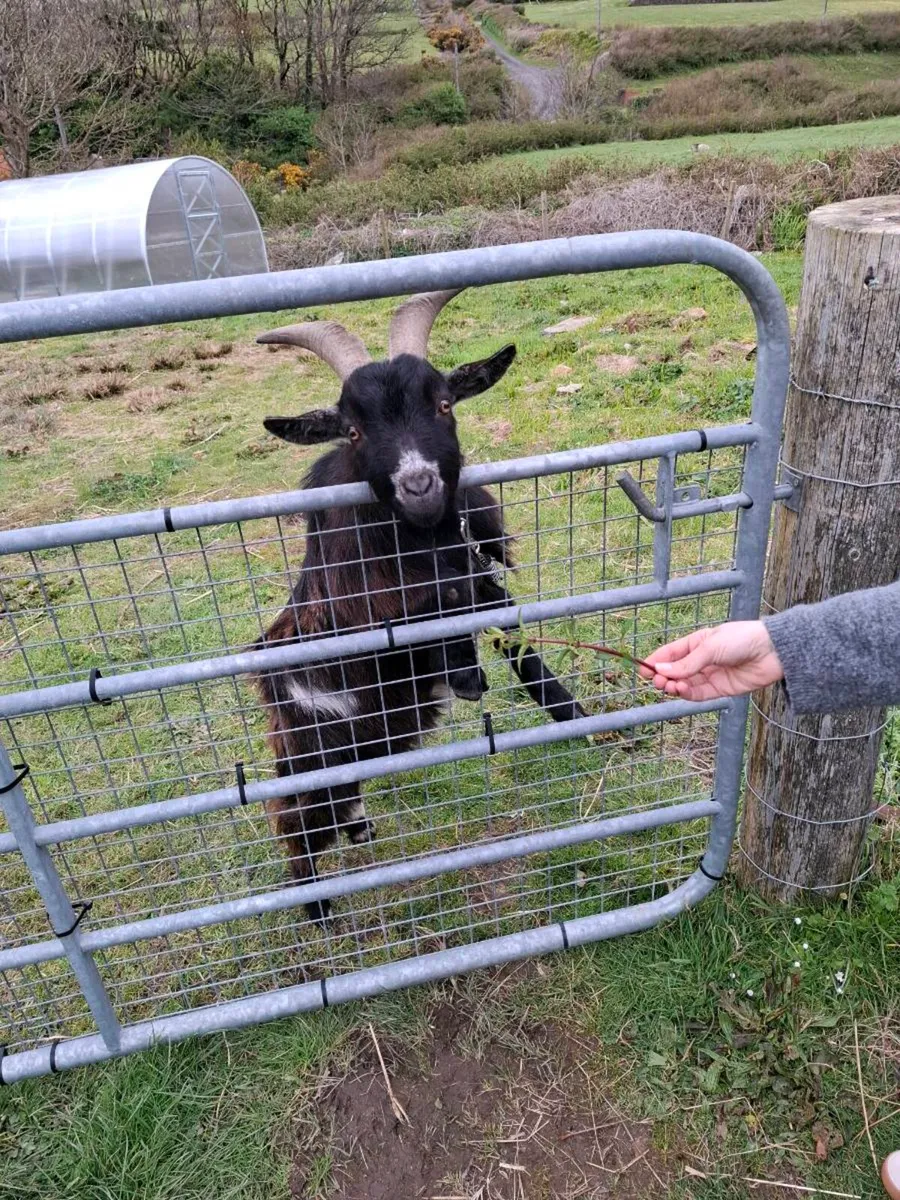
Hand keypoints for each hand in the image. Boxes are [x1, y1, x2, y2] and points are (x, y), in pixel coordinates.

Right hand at [640, 620, 783, 701]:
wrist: (773, 651)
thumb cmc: (742, 639)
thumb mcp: (710, 647)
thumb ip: (686, 663)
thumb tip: (661, 671)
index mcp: (696, 643)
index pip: (670, 653)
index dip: (655, 662)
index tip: (642, 670)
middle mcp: (701, 660)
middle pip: (675, 671)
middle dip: (663, 677)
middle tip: (656, 682)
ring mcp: (710, 675)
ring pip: (684, 684)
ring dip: (674, 686)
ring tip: (669, 687)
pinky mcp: (720, 689)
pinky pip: (698, 694)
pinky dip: (687, 694)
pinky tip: (680, 691)